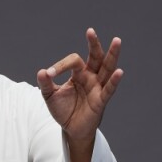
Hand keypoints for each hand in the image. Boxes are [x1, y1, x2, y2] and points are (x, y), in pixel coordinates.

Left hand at [37, 29, 122, 144]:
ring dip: (112, 55)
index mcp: (79, 73)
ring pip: (107, 68)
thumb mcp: (50, 96)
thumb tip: (42, 72)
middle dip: (94, 44)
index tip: (50, 74)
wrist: (71, 129)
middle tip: (91, 32)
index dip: (61, 66)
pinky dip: (114, 81)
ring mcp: (97, 87)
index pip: (73, 61)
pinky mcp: (101, 101)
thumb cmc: (64, 110)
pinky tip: (119, 72)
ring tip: (116, 41)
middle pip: (95, 57)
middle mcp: (91, 77)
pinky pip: (109, 89)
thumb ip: (45, 84)